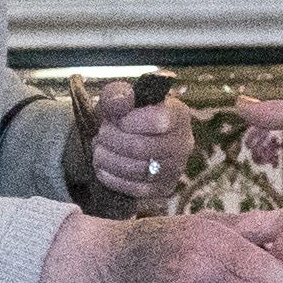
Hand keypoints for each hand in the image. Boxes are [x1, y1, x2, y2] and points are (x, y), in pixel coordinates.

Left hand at [91, 95, 191, 214]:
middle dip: (113, 140)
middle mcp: (184, 143)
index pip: (160, 121)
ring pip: (137, 169)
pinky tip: (103, 166)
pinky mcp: (163, 189)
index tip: (117, 120)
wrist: (126, 141)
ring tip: (99, 149)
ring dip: (109, 159)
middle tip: (101, 134)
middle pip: (144, 147)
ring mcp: (176, 169)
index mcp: (178, 115)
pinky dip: (112, 177)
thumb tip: (121, 101)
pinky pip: (135, 188)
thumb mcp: (118, 98)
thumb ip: (117, 94)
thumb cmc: (125, 116)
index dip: (131, 121)